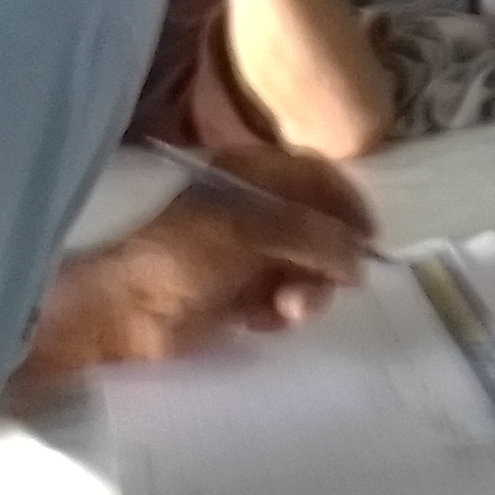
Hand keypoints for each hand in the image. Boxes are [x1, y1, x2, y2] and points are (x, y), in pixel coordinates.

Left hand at [16, 145, 374, 380]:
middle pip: (320, 226)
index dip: (347, 205)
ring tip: (285, 310)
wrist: (125, 314)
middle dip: (326, 259)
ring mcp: (249, 252)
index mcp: (250, 173)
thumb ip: (310, 235)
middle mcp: (254, 207)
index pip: (317, 176)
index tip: (369, 240)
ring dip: (305, 292)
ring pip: (308, 268)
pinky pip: (286, 299)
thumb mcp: (248, 232)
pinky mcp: (243, 293)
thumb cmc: (180, 258)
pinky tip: (261, 321)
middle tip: (330, 286)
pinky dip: (281, 311)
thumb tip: (360, 256)